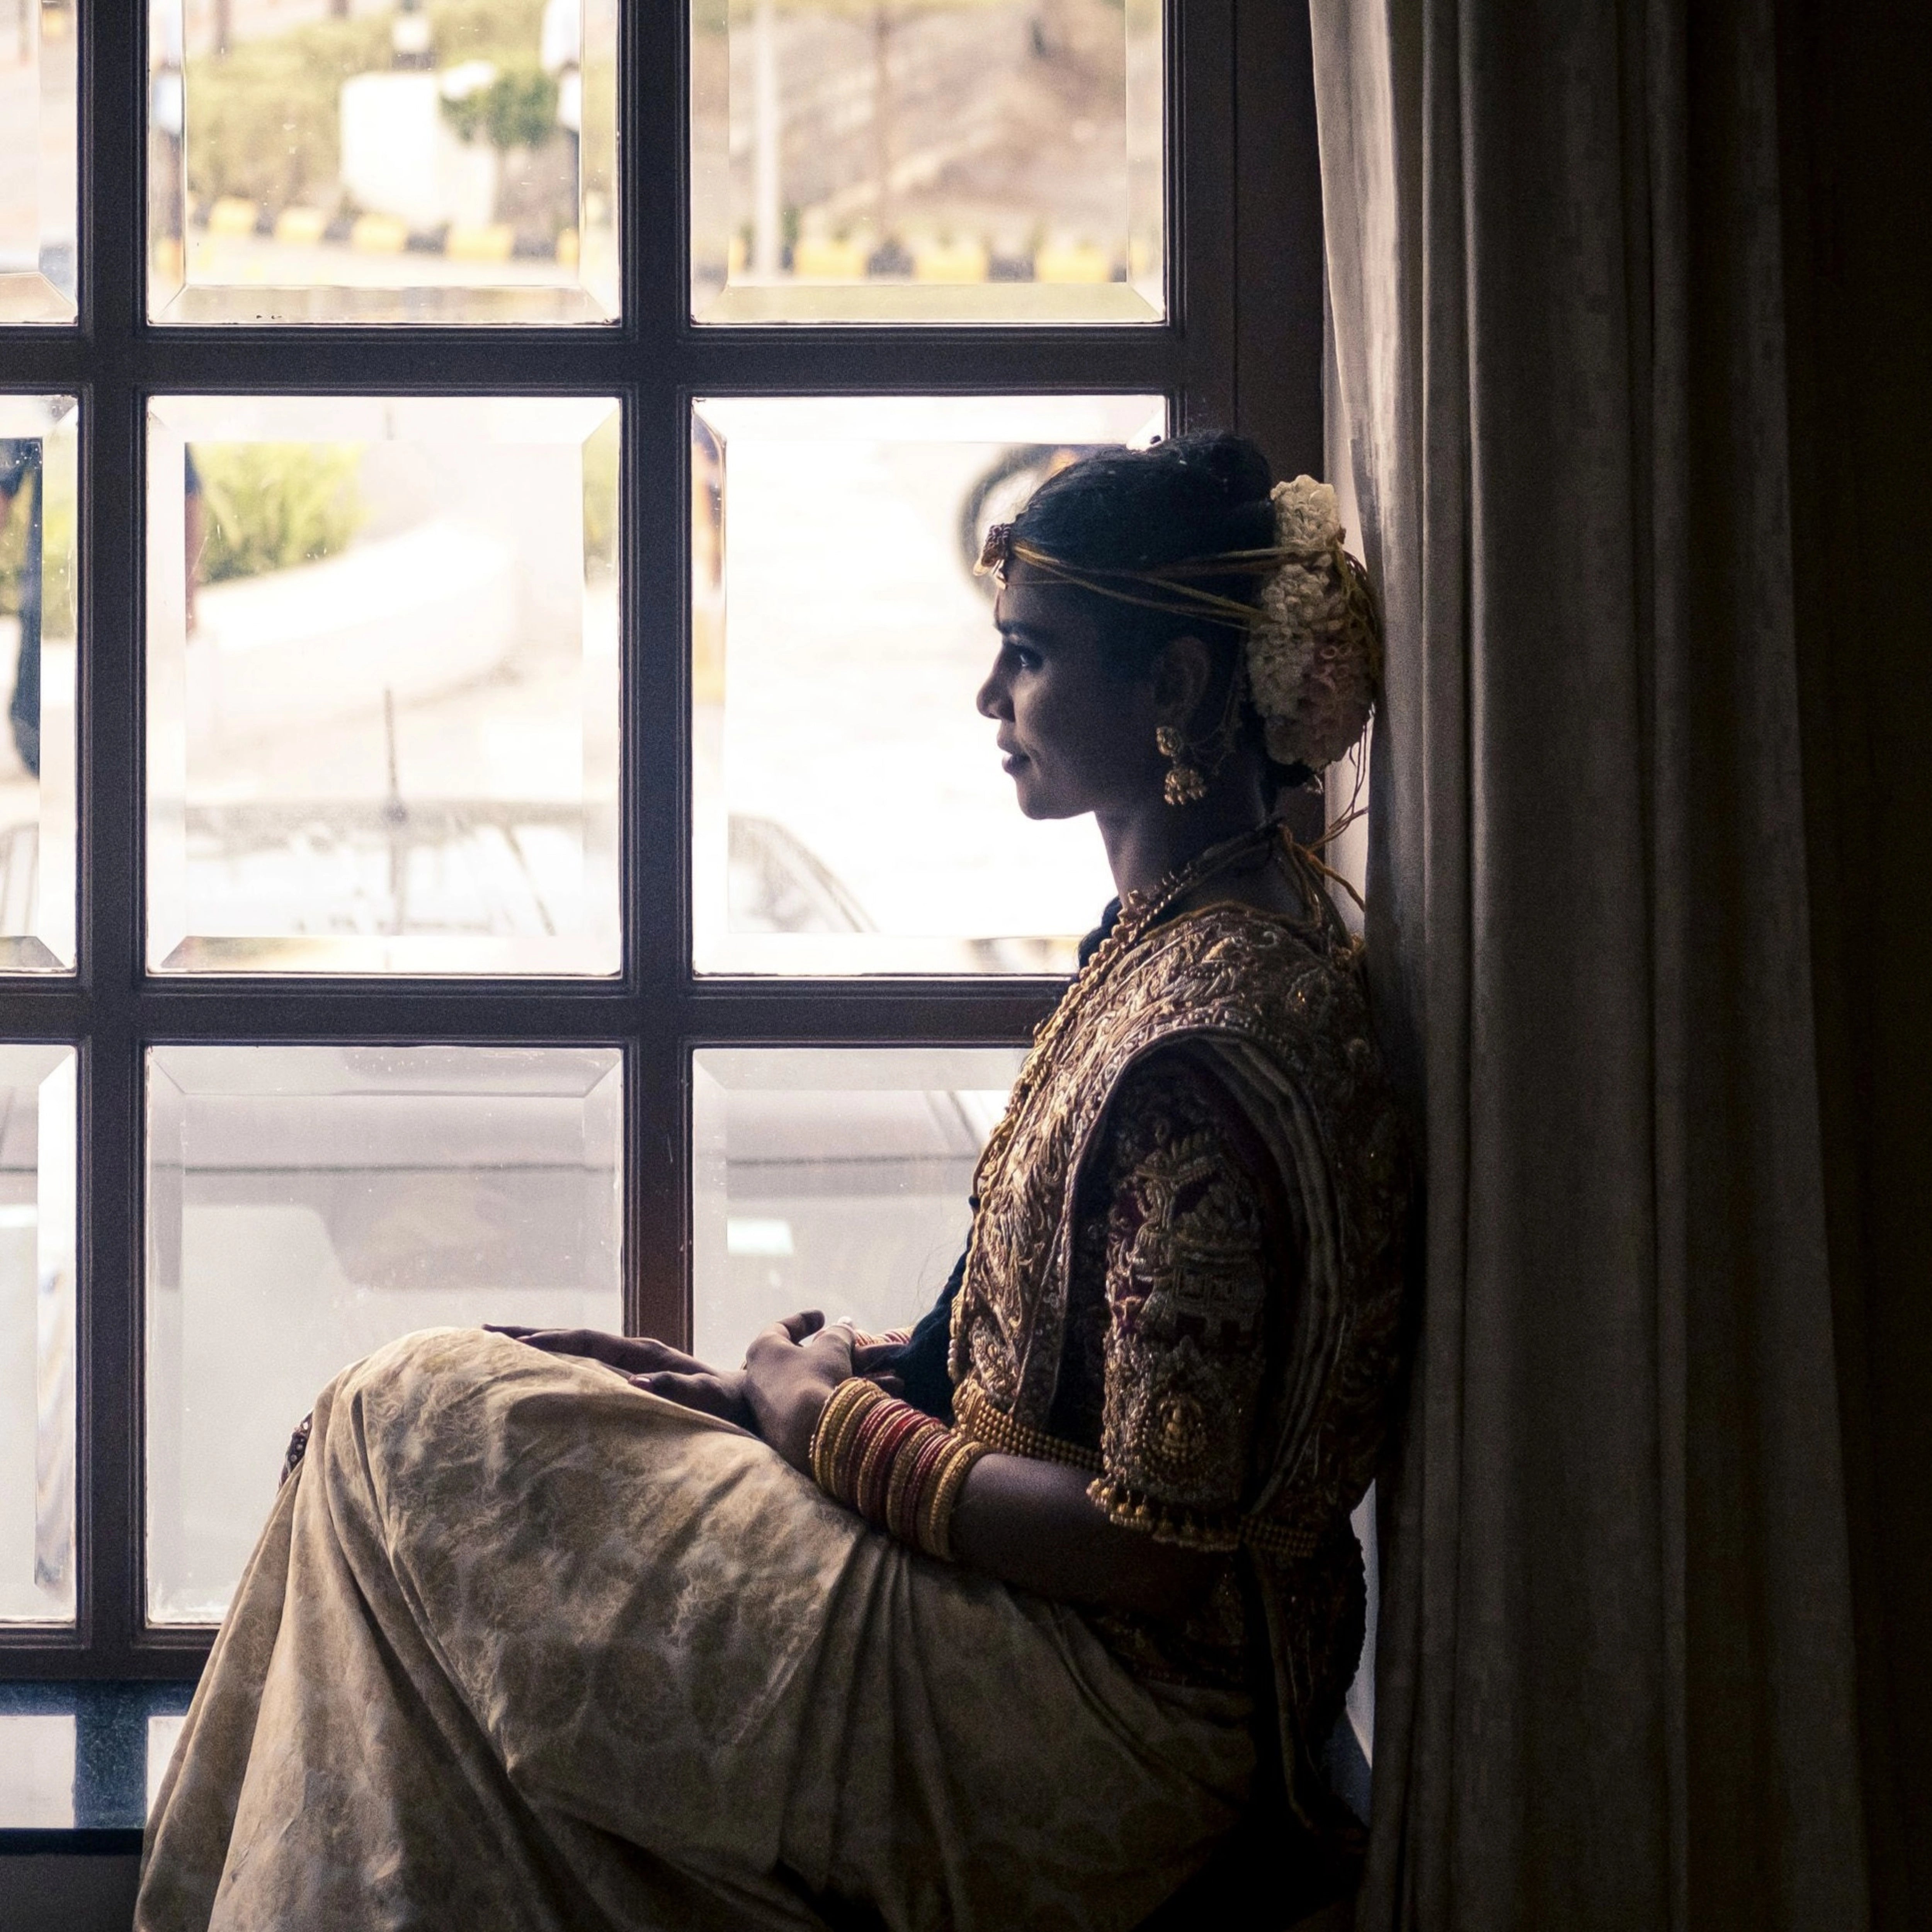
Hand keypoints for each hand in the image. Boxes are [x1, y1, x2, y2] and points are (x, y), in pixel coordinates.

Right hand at [485, 1325, 752, 1429]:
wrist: (756, 1405)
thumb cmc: (733, 1405)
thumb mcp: (709, 1397)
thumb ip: (680, 1388)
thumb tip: (637, 1382)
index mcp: (645, 1354)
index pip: (588, 1341)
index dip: (550, 1339)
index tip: (510, 1339)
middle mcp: (634, 1355)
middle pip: (574, 1338)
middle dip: (531, 1334)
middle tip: (483, 1331)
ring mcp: (634, 1366)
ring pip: (579, 1351)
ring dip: (542, 1347)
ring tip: (498, 1347)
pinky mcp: (636, 1380)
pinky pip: (592, 1370)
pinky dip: (563, 1367)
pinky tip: (539, 1376)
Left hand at [741, 1310, 857, 1473]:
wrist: (808, 1431)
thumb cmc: (817, 1377)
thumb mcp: (833, 1348)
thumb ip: (838, 1333)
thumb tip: (844, 1325)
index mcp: (763, 1349)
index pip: (781, 1327)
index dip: (804, 1321)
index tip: (822, 1318)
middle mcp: (754, 1376)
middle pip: (785, 1357)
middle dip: (811, 1352)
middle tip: (830, 1349)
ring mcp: (760, 1405)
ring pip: (791, 1383)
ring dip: (814, 1376)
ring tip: (838, 1375)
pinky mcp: (770, 1429)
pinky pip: (792, 1406)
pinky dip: (811, 1398)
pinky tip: (830, 1399)